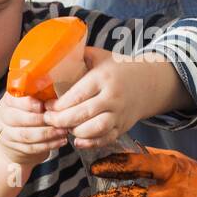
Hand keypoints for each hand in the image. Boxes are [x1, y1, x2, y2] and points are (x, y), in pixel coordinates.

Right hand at [0, 92, 66, 169]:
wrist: (18, 135)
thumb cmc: (31, 112)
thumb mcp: (34, 100)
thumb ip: (42, 97)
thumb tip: (58, 98)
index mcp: (9, 100)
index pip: (13, 100)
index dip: (28, 103)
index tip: (43, 105)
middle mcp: (4, 116)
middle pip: (18, 118)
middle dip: (41, 120)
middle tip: (58, 119)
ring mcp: (7, 133)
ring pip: (26, 135)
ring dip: (47, 133)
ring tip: (63, 131)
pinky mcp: (14, 148)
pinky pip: (31, 147)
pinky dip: (48, 145)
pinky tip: (60, 141)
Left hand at [41, 46, 173, 149]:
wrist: (149, 82)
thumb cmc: (120, 69)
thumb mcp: (102, 56)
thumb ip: (80, 54)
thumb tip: (55, 52)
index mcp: (104, 78)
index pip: (78, 94)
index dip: (59, 104)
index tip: (47, 106)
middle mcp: (113, 97)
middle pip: (83, 113)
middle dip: (61, 120)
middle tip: (48, 119)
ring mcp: (119, 114)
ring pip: (95, 129)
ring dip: (75, 132)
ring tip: (64, 128)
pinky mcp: (123, 126)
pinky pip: (106, 139)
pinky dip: (90, 143)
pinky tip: (78, 140)